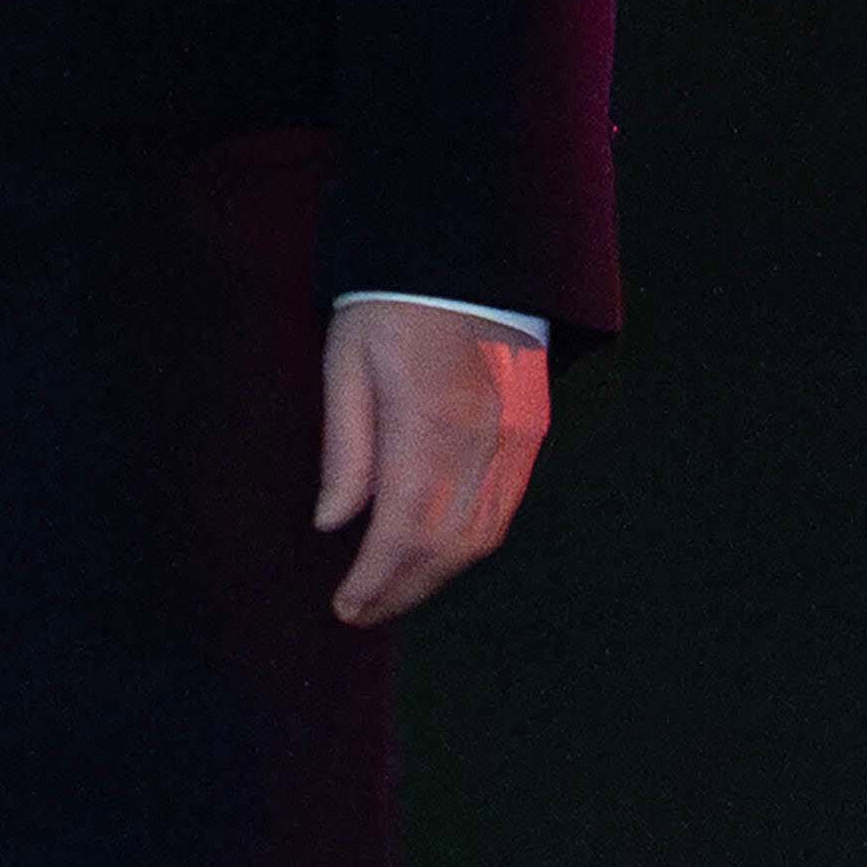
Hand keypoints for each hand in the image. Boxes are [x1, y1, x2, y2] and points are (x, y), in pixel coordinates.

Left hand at [316, 298, 548, 623]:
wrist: (466, 254)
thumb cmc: (392, 303)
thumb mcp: (347, 364)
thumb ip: (345, 450)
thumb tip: (334, 523)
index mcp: (428, 423)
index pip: (402, 530)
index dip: (376, 580)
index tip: (346, 607)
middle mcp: (482, 440)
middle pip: (446, 547)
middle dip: (402, 590)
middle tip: (363, 611)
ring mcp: (517, 438)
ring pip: (482, 536)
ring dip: (437, 576)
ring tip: (394, 591)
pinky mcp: (533, 430)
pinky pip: (506, 509)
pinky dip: (471, 544)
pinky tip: (439, 553)